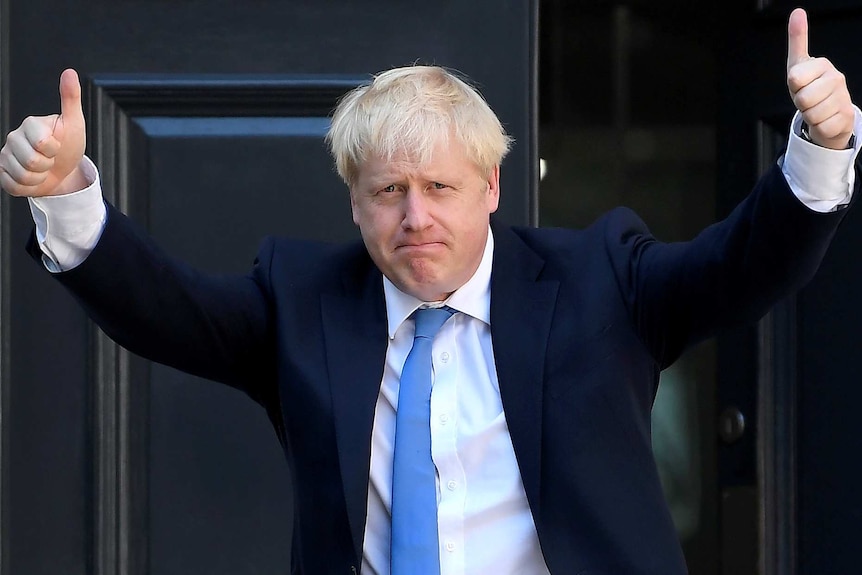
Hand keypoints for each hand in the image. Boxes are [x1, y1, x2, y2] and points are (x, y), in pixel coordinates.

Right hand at [0, 69, 86, 196]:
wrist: (64, 171)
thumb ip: (70, 98)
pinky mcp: (2, 173)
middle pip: (32, 161)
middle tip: (51, 159)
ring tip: (44, 169)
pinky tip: (34, 178)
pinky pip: (13, 186)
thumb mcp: (74, 123)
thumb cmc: (69, 145)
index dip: (54, 149)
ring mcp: (5, 155)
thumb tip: (69, 72)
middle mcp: (14, 137)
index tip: (58, 145)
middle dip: (48, 165)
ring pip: (23, 176)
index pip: (41, 142)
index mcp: (30, 124)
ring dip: (40, 178)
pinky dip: (29, 188)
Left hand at [787, 8, 854, 149]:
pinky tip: (824, 119)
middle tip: (807, 100)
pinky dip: (818, 127)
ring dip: (809, 116)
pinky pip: (820, 126)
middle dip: (800, 103)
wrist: (827, 113)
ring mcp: (843, 98)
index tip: (800, 84)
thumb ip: (798, 39)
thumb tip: (797, 12)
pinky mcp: (845, 117)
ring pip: (811, 114)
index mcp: (823, 65)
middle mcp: (836, 79)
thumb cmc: (809, 87)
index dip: (793, 86)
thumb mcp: (798, 65)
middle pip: (802, 98)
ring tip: (815, 109)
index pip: (795, 78)